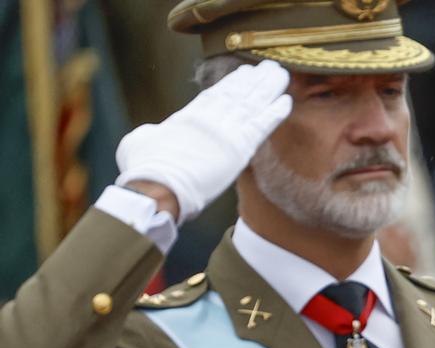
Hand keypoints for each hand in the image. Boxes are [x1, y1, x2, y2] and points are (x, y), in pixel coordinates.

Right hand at [115, 60, 292, 222]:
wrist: (160, 184)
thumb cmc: (145, 168)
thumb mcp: (139, 141)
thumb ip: (151, 133)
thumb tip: (153, 133)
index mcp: (188, 116)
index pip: (216, 95)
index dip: (233, 82)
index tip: (244, 73)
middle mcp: (210, 119)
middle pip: (238, 93)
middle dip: (255, 80)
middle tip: (269, 68)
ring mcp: (227, 131)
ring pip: (253, 103)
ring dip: (269, 88)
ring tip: (281, 75)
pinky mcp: (240, 147)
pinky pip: (263, 125)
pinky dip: (275, 112)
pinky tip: (287, 101)